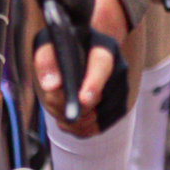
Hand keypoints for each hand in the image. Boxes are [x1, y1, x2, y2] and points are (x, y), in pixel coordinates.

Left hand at [33, 0, 128, 132]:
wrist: (88, 45)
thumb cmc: (68, 43)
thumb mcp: (51, 41)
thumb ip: (47, 60)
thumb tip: (52, 86)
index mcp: (103, 48)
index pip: (102, 66)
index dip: (93, 84)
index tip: (83, 100)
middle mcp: (119, 69)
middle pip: (97, 100)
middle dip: (70, 107)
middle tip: (51, 101)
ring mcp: (121, 89)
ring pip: (98, 118)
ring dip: (74, 121)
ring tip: (58, 109)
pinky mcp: (119, 106)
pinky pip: (100, 127)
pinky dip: (81, 129)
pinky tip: (67, 121)